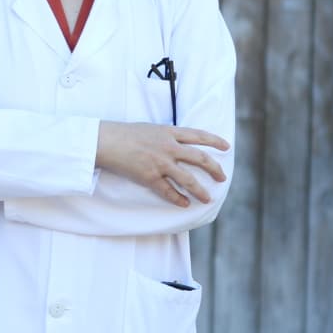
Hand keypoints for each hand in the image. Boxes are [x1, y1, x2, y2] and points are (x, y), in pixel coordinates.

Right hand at [95, 121, 229, 206]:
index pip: (199, 135)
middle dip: (215, 169)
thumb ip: (164, 135)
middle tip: (222, 178)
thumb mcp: (149, 128)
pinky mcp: (150, 177)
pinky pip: (168, 191)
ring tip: (207, 198)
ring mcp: (161, 163)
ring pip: (188, 179)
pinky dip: (177, 199)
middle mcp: (169, 147)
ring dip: (200, 190)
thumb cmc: (123, 133)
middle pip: (200, 158)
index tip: (226, 146)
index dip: (215, 141)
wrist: (105, 141)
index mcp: (169, 132)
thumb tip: (174, 142)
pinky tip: (184, 204)